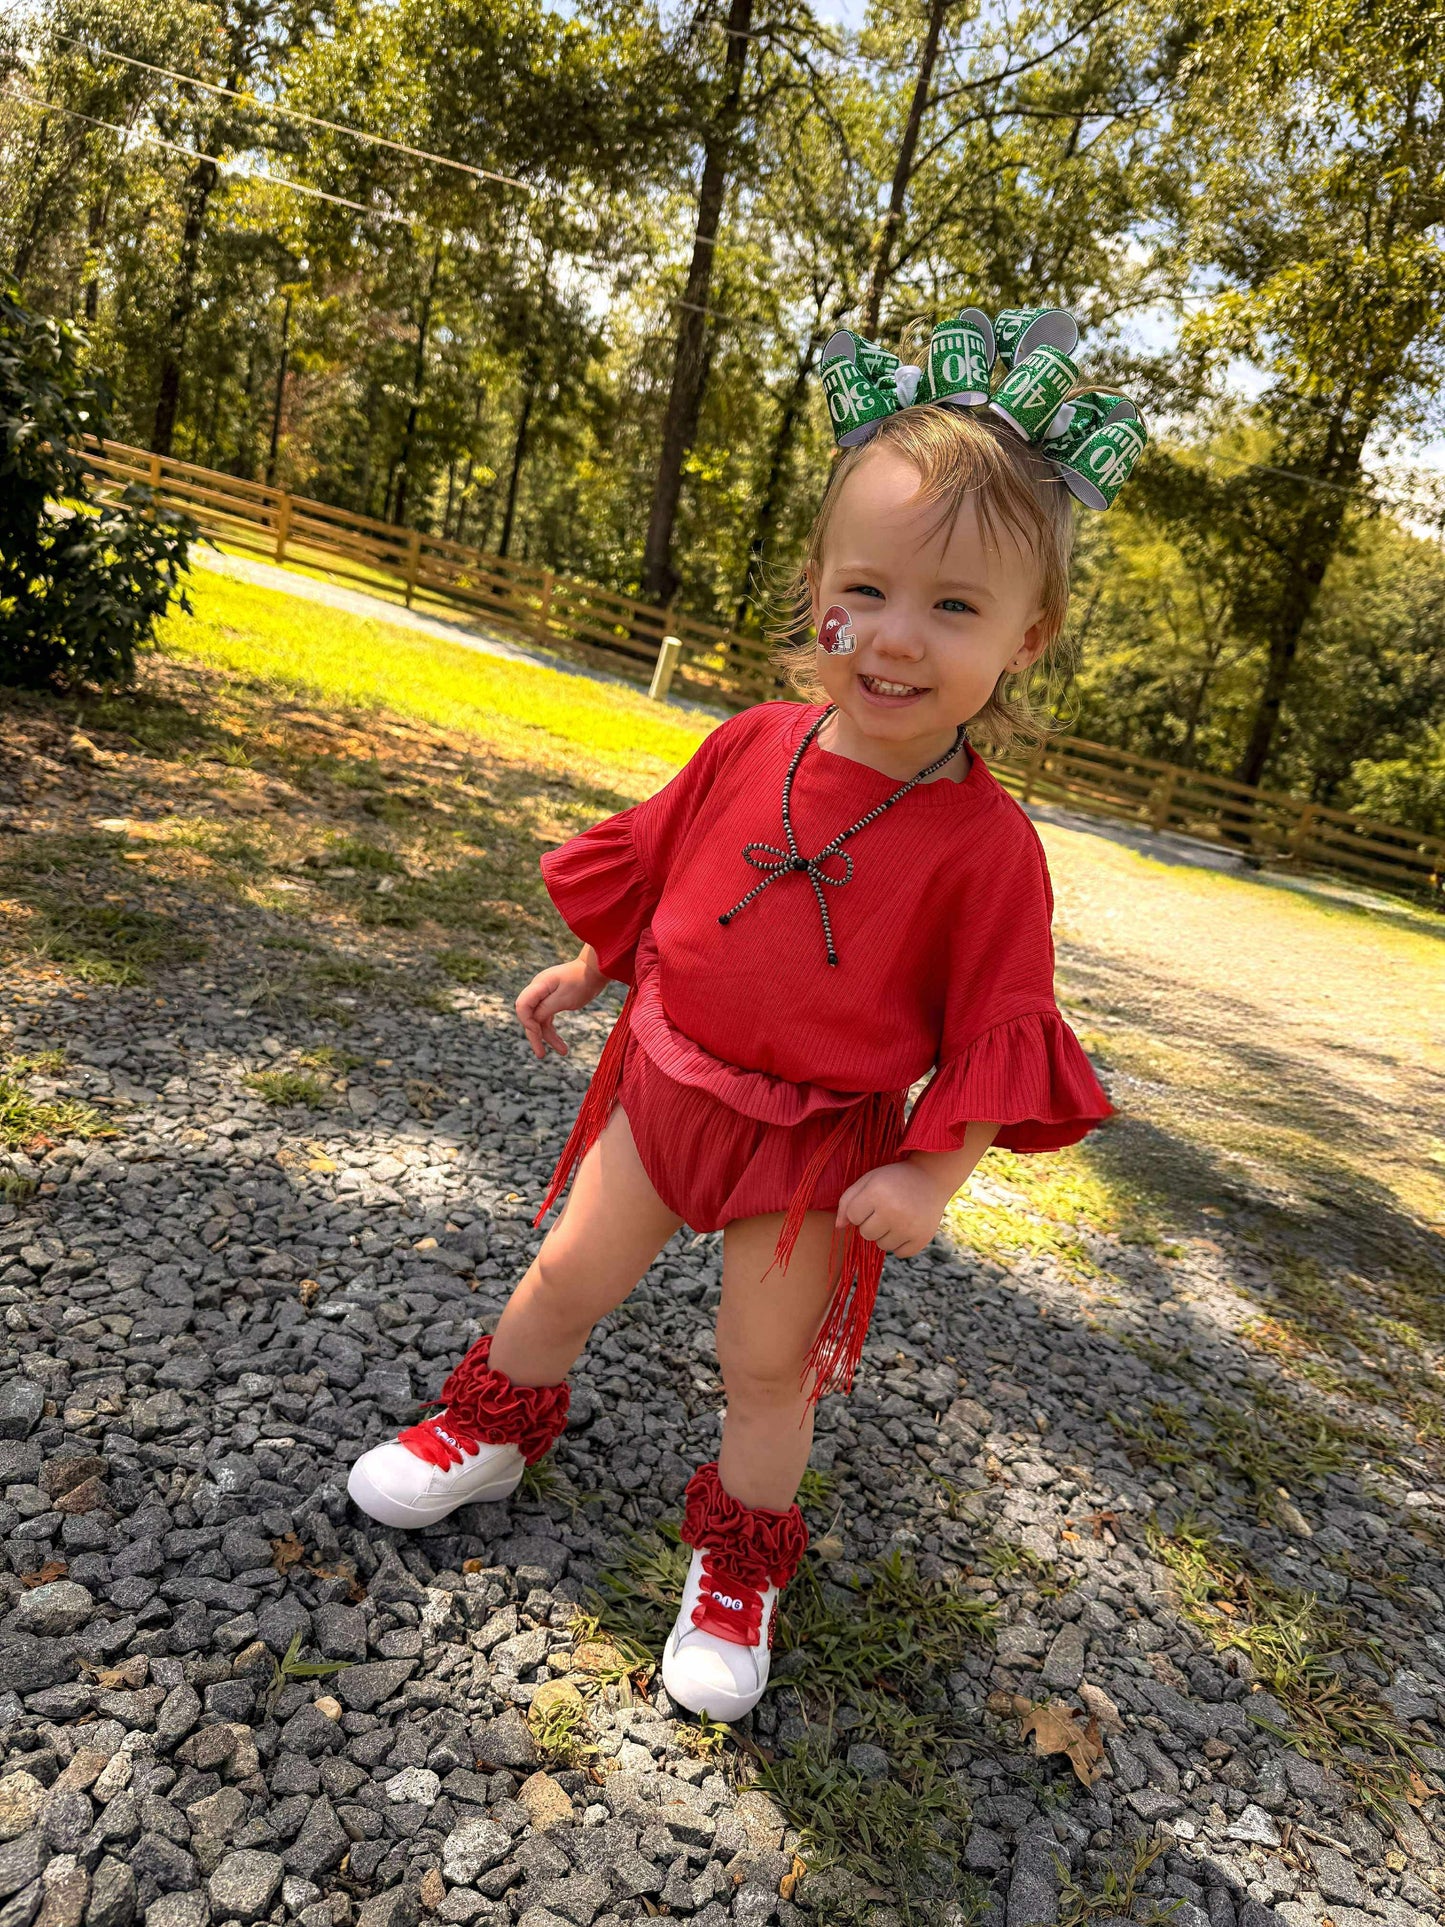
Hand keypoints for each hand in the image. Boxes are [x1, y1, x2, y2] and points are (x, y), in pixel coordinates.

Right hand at [515, 951, 606, 1058]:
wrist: (595, 969)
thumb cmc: (582, 981)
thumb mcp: (565, 998)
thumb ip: (545, 1009)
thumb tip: (532, 1022)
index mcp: (538, 986)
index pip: (522, 1006)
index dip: (527, 1022)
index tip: (538, 1034)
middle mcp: (538, 990)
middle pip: (529, 1016)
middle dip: (535, 1036)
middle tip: (541, 1055)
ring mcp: (544, 995)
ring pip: (539, 1020)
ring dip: (548, 1037)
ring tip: (563, 1052)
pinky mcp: (552, 999)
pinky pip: (547, 1018)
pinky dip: (553, 1030)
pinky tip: (561, 1045)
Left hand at [835, 1159, 953, 1257]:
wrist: (931, 1178)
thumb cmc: (894, 1179)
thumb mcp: (868, 1180)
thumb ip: (847, 1201)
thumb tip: (839, 1227)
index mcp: (877, 1192)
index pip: (853, 1217)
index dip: (860, 1210)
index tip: (872, 1201)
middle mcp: (893, 1211)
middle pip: (866, 1234)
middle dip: (871, 1223)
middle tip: (886, 1209)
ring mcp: (909, 1227)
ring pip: (882, 1246)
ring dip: (885, 1235)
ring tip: (897, 1217)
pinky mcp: (922, 1238)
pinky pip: (899, 1253)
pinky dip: (901, 1244)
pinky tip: (907, 1227)